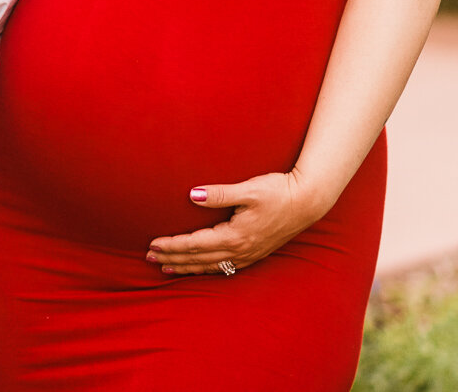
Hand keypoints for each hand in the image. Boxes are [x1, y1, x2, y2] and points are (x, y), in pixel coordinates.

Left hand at [144, 171, 332, 275]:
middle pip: (198, 258)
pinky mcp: (255, 253)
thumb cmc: (278, 191)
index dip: (172, 245)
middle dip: (173, 258)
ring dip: (187, 266)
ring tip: (167, 268)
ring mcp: (248, 254)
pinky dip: (207, 269)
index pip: (195, 244)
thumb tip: (192, 195)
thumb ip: (219, 194)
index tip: (152, 244)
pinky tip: (200, 268)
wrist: (308, 201)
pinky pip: (224, 267)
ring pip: (210, 266)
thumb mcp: (248, 190)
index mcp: (234, 236)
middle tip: (149, 258)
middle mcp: (239, 250)